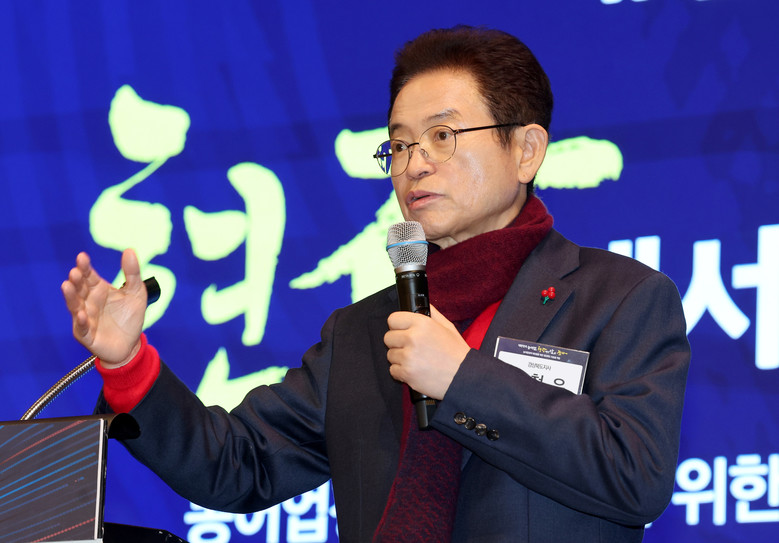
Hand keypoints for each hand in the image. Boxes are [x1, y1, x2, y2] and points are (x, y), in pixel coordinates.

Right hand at [61, 249, 146, 366]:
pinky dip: (80, 321)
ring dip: (70, 296)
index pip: (89, 276)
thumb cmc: (130, 317)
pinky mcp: (87, 335)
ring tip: (67, 285)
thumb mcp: (136, 292)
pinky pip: (82, 328)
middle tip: (75, 271)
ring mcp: (85, 318)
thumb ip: (132, 273)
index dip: (85, 267)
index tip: (82, 257)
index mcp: (98, 290)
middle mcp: (88, 302)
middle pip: (79, 289)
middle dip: (76, 280)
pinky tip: (80, 314)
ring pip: (74, 305)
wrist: (132, 344)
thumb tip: (129, 250)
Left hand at [384, 305, 469, 399]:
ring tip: (417, 361)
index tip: (402, 331)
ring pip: (390, 355)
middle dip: (397, 343)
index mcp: (422, 323)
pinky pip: (393, 370)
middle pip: (388, 338)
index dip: (397, 326)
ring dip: (400, 359)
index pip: (393, 319)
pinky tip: (415, 371)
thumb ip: (432, 314)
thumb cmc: (457, 353)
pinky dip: (401, 372)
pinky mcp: (406, 373)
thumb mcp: (447, 327)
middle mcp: (413, 338)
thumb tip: (420, 304)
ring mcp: (408, 356)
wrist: (464, 377)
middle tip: (411, 348)